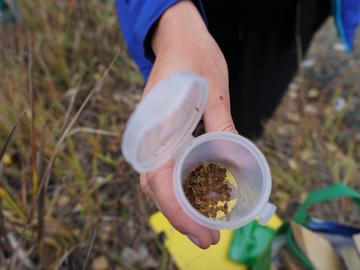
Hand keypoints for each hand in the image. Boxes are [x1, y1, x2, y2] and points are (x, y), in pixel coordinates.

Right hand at [140, 0, 236, 247]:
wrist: (178, 38)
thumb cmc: (194, 57)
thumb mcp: (215, 89)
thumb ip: (222, 125)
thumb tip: (237, 162)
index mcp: (157, 124)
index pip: (158, 179)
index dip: (178, 211)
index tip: (202, 232)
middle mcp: (149, 135)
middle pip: (155, 188)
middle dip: (180, 218)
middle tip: (209, 239)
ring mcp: (152, 136)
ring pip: (157, 182)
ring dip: (178, 208)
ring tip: (204, 227)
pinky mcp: (160, 136)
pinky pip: (162, 169)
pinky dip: (178, 190)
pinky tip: (196, 199)